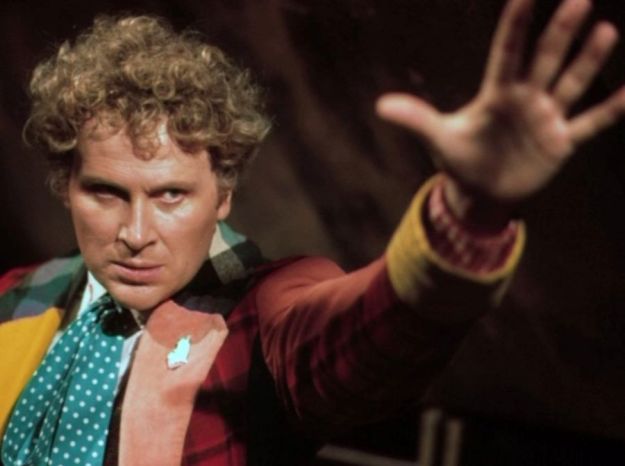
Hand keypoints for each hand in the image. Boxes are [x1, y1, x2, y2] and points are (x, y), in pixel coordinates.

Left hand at [376, 0, 624, 224]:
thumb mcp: (439, 139)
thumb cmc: (459, 160)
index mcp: (496, 94)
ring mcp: (545, 119)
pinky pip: (590, 123)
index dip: (515, 25)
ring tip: (604, 29)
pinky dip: (611, 110)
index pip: (507, 53)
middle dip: (560, 32)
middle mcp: (525, 99)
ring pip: (571, 83)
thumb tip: (381, 106)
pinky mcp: (560, 143)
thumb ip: (417, 119)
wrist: (480, 192)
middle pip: (544, 59)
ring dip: (588, 59)